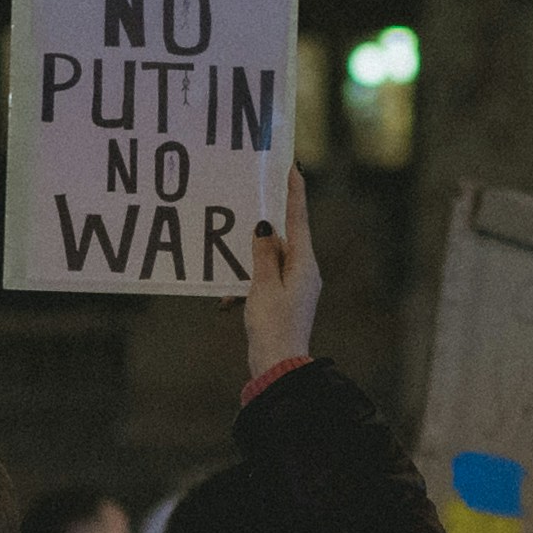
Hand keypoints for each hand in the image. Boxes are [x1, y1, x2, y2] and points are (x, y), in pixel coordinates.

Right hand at [244, 166, 324, 380]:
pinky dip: (248, 282)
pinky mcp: (284, 299)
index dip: (294, 191)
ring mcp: (295, 286)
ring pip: (271, 258)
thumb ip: (262, 254)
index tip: (291, 166)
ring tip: (233, 252)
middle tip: (255, 195)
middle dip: (266, 221)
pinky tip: (229, 296)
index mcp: (304, 264)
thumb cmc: (273, 327)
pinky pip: (265, 278)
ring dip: (251, 258)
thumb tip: (264, 227)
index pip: (298, 218)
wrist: (278, 366)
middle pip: (284, 235)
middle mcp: (304, 271)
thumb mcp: (263, 287)